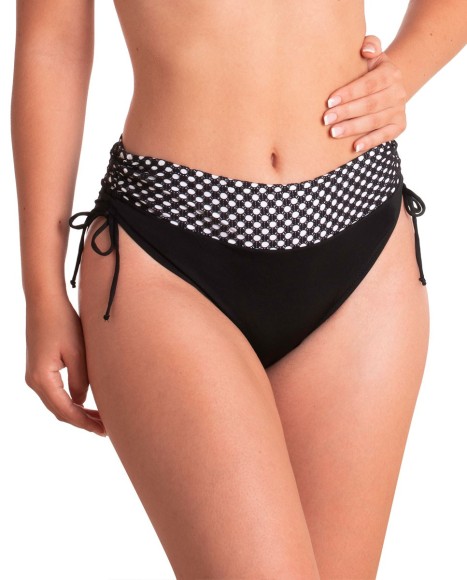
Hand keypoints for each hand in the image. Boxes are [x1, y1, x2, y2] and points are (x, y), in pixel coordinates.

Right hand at [24, 296, 106, 436]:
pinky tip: (86, 402)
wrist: (44, 301)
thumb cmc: (63, 323)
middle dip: (82, 421)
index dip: (85, 423)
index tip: (102, 430)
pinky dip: (71, 401)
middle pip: (60, 411)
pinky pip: (55, 393)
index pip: (66, 411)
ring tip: (99, 418)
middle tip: (105, 428)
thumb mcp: (77, 353)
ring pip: (57, 403)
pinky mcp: (39, 369)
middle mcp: (34, 381)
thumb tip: (81, 403)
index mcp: (42, 379)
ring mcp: (35, 375)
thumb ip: (81, 381)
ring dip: (77, 412)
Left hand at [323, 35, 407, 152]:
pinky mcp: (399, 126)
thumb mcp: (370, 55)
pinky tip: (354, 147)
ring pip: (375, 121)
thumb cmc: (368, 70)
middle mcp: (398, 92)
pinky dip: (370, 142)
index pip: (369, 83)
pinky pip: (385, 136)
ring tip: (333, 132)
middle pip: (371, 104)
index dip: (349, 93)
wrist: (386, 87)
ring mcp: (399, 110)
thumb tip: (366, 51)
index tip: (329, 101)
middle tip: (326, 119)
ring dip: (353, 128)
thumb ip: (369, 45)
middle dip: (347, 112)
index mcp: (390, 73)